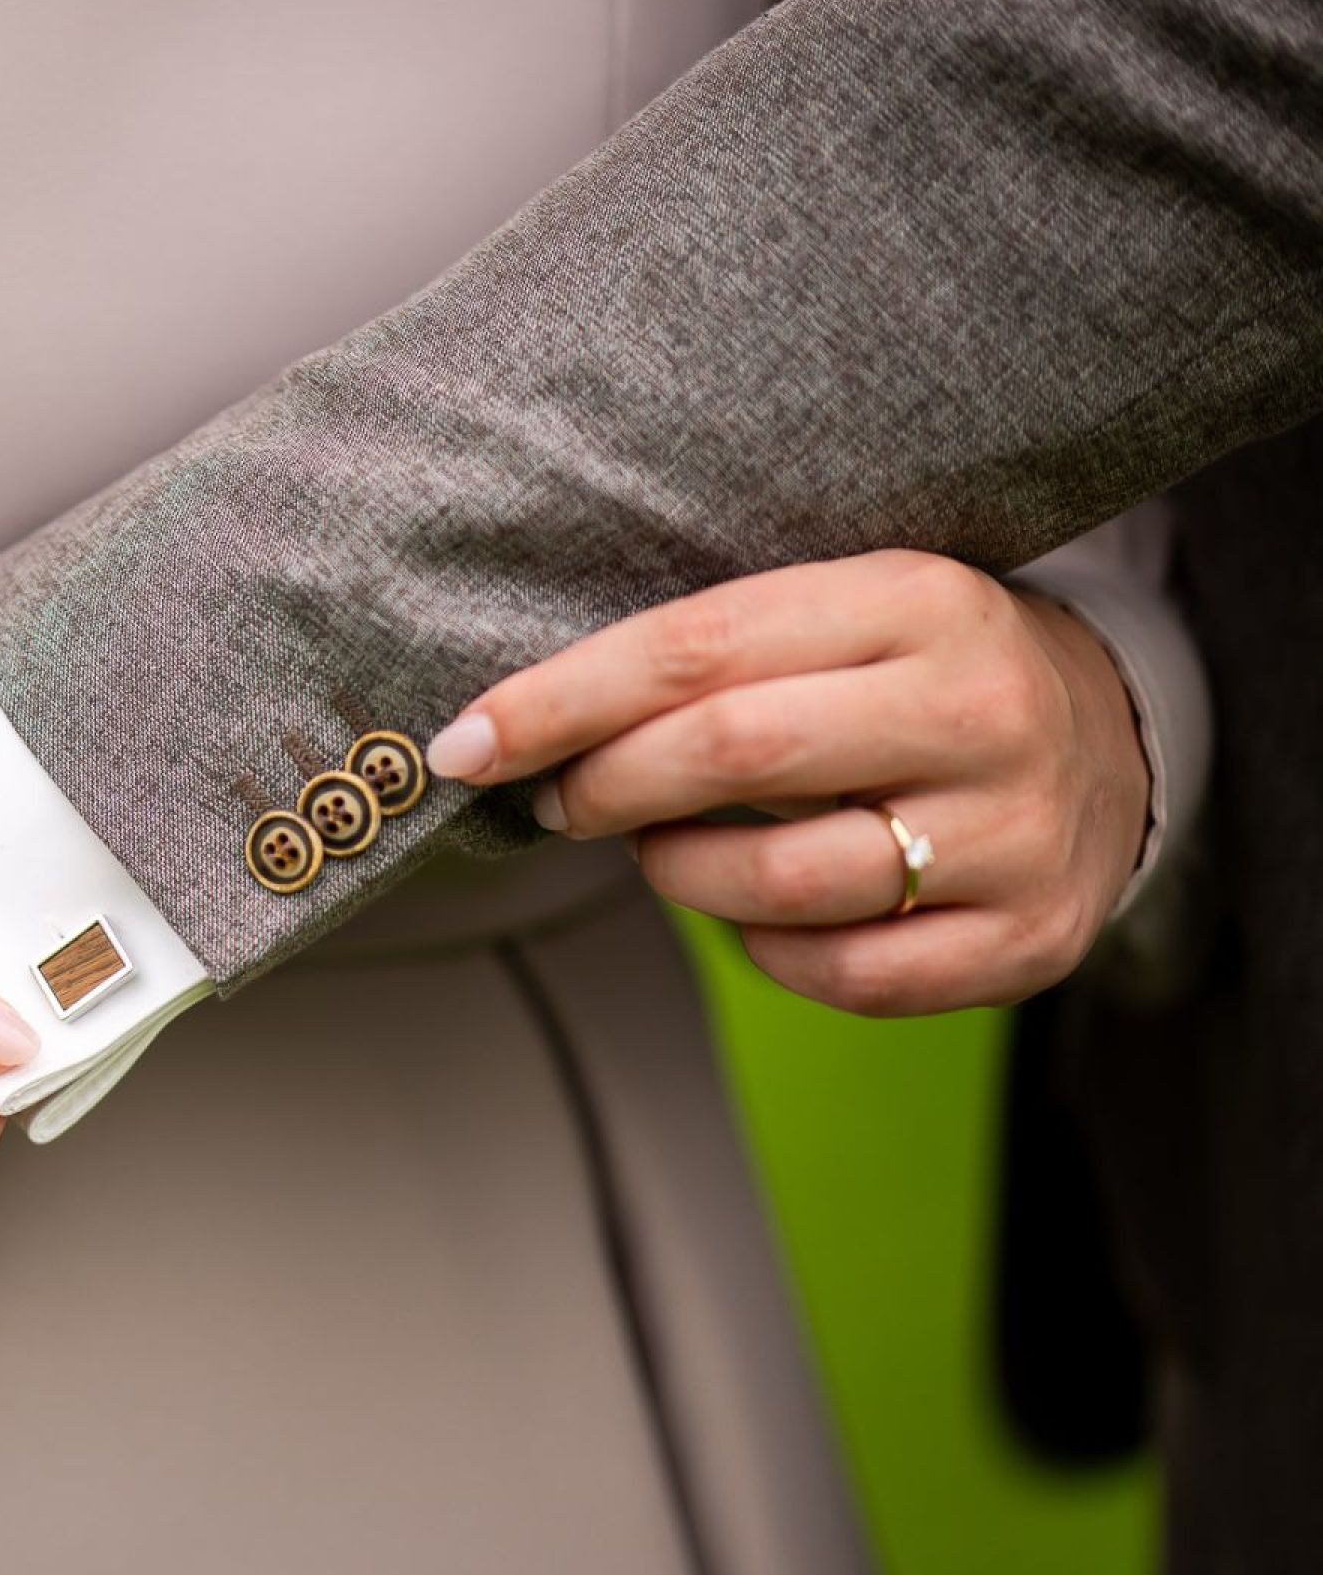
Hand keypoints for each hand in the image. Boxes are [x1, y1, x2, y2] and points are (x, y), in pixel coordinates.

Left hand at [423, 551, 1149, 1015]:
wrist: (1110, 738)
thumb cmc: (913, 674)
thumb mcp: (839, 614)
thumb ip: (709, 653)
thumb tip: (519, 721)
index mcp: (919, 601)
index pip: (698, 648)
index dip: (561, 700)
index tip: (464, 741)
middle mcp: (981, 710)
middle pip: (732, 751)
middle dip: (607, 784)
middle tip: (560, 801)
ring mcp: (1015, 833)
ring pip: (779, 881)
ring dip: (677, 872)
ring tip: (659, 849)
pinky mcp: (1027, 938)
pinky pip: (842, 973)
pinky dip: (764, 951)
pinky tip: (755, 912)